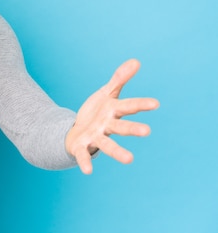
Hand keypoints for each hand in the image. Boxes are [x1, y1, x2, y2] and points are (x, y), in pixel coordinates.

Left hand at [65, 59, 158, 173]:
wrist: (76, 131)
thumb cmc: (96, 113)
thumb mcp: (106, 94)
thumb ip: (120, 79)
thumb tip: (136, 61)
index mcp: (113, 111)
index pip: (128, 106)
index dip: (140, 104)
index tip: (155, 103)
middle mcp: (107, 126)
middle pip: (120, 127)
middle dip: (132, 129)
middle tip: (147, 131)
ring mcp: (95, 137)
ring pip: (107, 144)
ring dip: (117, 151)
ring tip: (129, 160)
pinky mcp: (82, 146)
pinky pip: (84, 155)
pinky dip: (85, 162)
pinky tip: (88, 171)